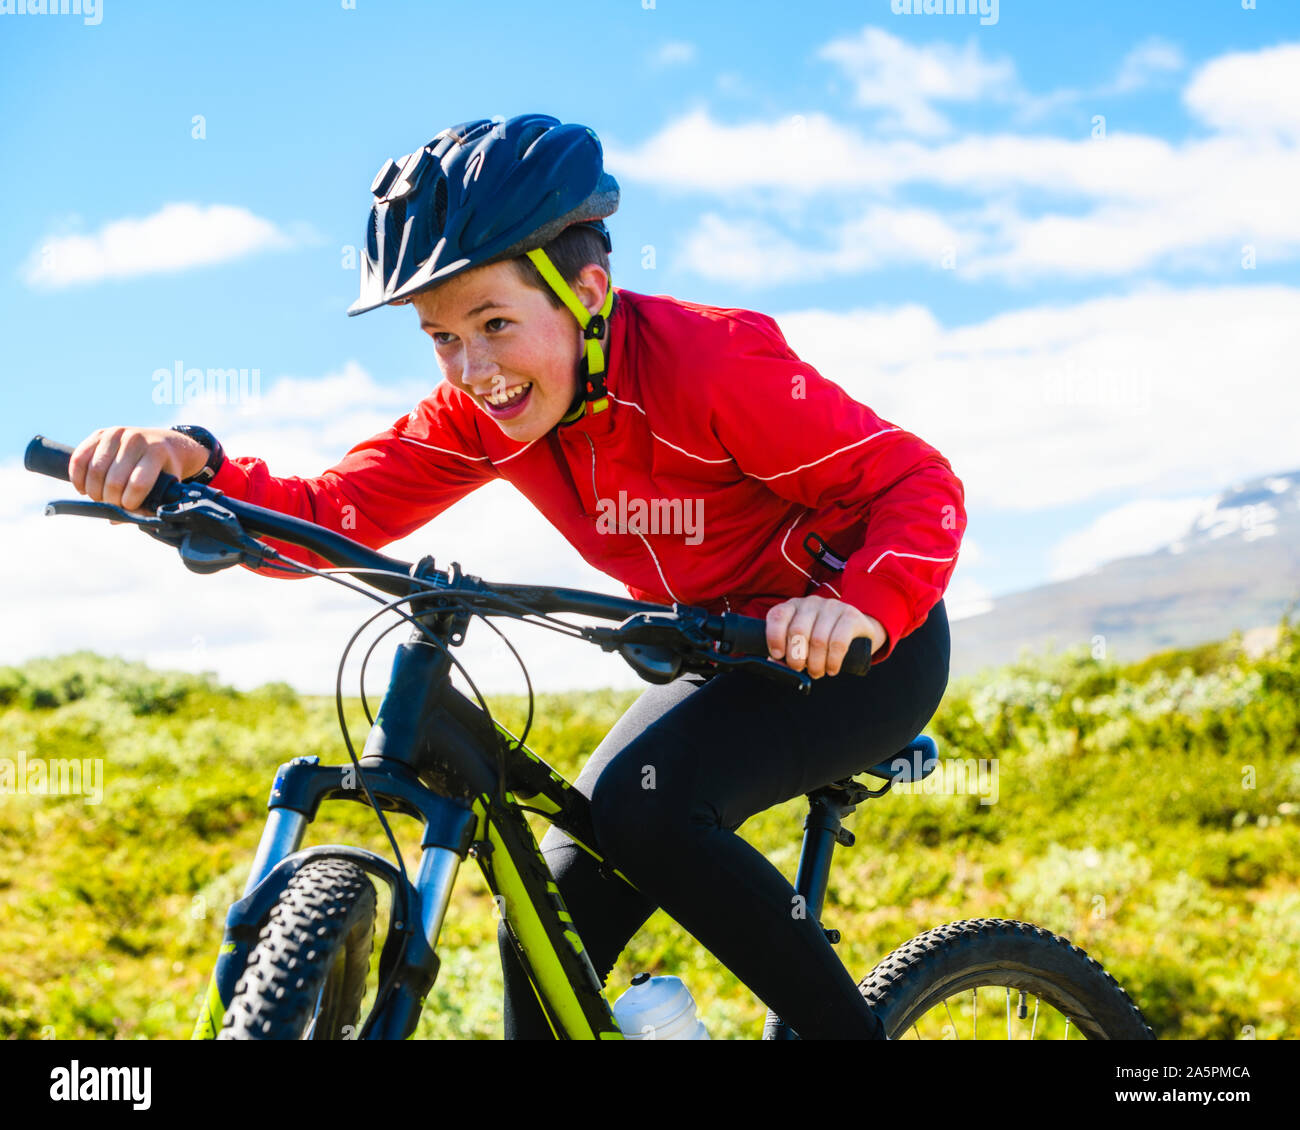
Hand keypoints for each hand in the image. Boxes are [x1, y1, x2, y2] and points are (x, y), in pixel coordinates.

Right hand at [69, 426, 209, 512]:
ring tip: (100, 498)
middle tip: (113, 505)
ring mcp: (116, 434)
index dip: (129, 503)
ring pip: (95, 471)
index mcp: (156, 452)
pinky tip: (83, 489)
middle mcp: (136, 440)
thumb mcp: (165, 486)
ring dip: (93, 492)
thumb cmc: (163, 470)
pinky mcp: (99, 433)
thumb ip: (147, 506)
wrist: (163, 442)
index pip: (138, 484)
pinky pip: (79, 458)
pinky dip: (77, 478)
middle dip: (110, 501)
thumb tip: (115, 520)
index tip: (128, 508)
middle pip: (114, 481)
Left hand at [765, 596, 886, 678]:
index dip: (774, 637)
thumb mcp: (801, 642)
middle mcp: (811, 602)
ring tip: (818, 672)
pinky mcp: (850, 615)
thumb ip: (786, 651)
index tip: (778, 655)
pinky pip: (838, 642)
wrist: (857, 630)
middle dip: (796, 657)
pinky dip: (833, 661)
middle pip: (797, 631)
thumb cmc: (822, 639)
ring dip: (816, 663)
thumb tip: (774, 663)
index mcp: (793, 606)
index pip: (777, 616)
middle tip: (801, 669)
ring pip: (818, 639)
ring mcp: (831, 606)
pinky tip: (832, 669)